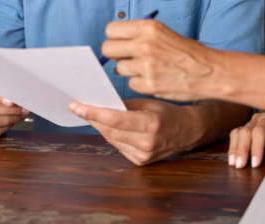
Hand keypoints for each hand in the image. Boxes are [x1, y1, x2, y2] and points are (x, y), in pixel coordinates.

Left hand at [68, 98, 201, 165]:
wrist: (187, 131)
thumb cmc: (168, 112)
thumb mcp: (149, 102)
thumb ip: (126, 105)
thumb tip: (101, 104)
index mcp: (151, 124)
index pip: (115, 120)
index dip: (94, 113)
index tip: (77, 106)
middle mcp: (147, 142)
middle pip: (110, 130)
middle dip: (92, 118)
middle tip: (78, 107)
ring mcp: (143, 155)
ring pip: (111, 139)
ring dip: (100, 126)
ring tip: (91, 114)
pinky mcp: (140, 162)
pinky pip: (118, 146)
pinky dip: (112, 135)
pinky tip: (109, 126)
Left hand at [103, 19, 216, 101]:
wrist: (210, 71)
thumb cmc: (187, 51)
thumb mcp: (164, 32)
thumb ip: (140, 34)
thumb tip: (117, 40)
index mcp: (149, 27)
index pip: (111, 29)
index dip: (116, 37)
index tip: (123, 42)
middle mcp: (144, 44)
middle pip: (108, 48)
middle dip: (116, 54)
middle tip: (129, 57)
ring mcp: (145, 65)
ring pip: (119, 68)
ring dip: (130, 69)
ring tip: (147, 68)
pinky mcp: (147, 84)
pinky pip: (131, 83)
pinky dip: (140, 82)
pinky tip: (154, 78)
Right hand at [228, 112, 264, 168]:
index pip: (259, 131)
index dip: (256, 147)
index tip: (255, 163)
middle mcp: (257, 119)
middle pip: (245, 132)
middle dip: (242, 149)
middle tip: (240, 165)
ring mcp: (250, 124)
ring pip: (238, 133)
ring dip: (234, 148)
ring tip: (233, 163)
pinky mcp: (246, 130)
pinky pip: (236, 136)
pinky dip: (233, 147)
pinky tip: (232, 158)